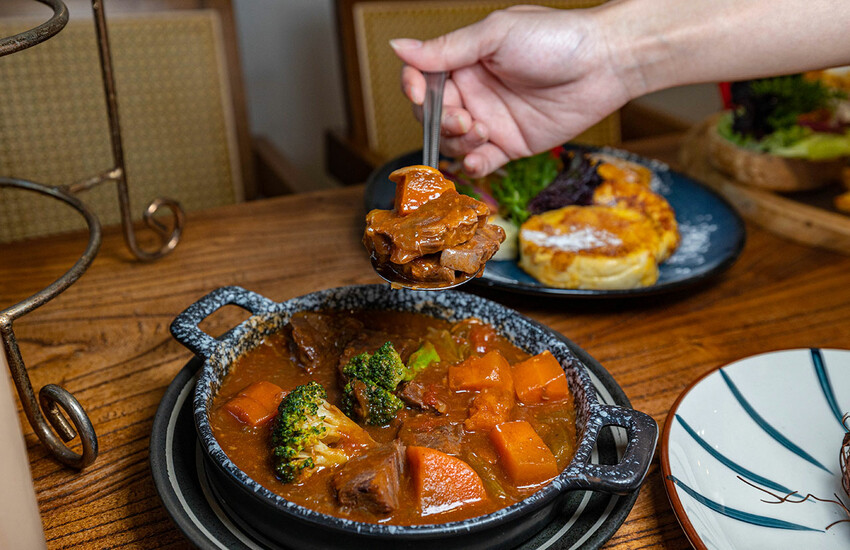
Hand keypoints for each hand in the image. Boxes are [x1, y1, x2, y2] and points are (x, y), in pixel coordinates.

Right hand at [391, 6, 632, 176]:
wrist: (604, 64)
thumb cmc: (556, 38)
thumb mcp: (495, 35)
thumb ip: (446, 48)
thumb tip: (398, 46)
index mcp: (466, 61)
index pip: (424, 79)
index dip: (415, 88)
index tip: (419, 92)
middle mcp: (475, 91)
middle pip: (434, 116)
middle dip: (441, 121)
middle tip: (464, 117)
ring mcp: (492, 120)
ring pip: (454, 142)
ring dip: (459, 142)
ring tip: (481, 131)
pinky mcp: (511, 144)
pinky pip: (482, 162)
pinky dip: (474, 164)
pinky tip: (479, 159)